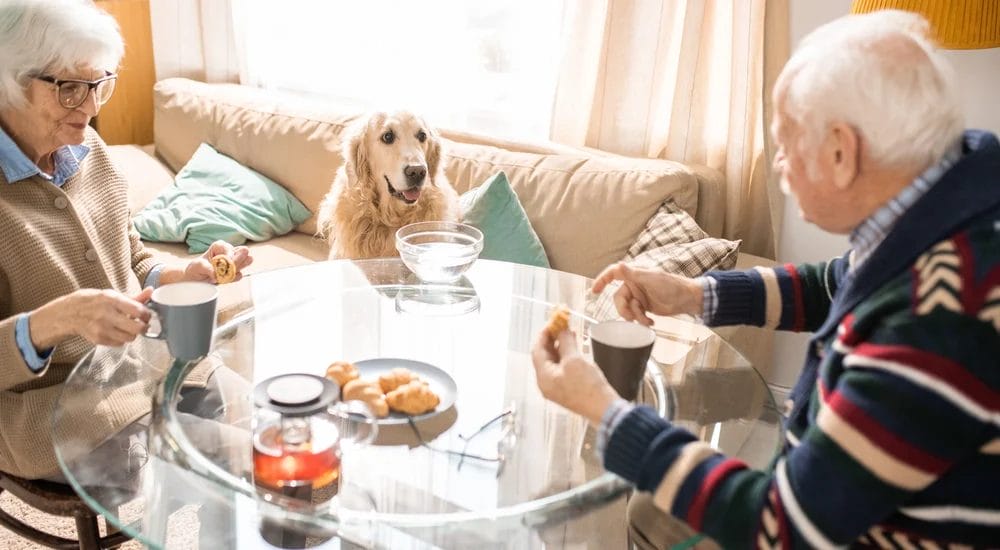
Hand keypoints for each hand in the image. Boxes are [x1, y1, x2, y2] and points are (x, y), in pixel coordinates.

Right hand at [31, 287, 153, 347]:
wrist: (68, 313)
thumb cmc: (93, 301)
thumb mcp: (111, 295)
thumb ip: (133, 297)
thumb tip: (151, 291)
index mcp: (111, 300)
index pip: (138, 311)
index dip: (147, 315)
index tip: (146, 315)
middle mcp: (106, 314)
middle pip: (137, 328)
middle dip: (143, 327)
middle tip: (142, 324)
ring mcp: (101, 329)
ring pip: (130, 338)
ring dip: (133, 334)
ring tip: (128, 327)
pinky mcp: (98, 340)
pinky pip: (120, 344)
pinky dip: (122, 339)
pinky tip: (117, 331)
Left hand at [183, 241, 252, 282]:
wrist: (196, 279)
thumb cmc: (196, 269)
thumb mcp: (197, 266)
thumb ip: (206, 268)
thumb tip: (216, 274)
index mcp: (220, 246)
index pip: (230, 248)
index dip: (228, 258)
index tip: (221, 267)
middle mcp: (229, 251)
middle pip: (244, 252)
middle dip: (236, 263)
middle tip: (224, 271)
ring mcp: (235, 262)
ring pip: (246, 262)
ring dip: (233, 271)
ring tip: (221, 275)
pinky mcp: (236, 272)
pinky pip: (240, 275)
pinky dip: (231, 279)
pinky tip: (222, 279)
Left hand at [531, 328, 619, 424]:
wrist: (604, 409)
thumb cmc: (588, 389)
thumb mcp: (574, 360)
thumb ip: (565, 343)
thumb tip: (561, 330)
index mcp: (544, 377)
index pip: (537, 350)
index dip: (543, 334)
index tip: (551, 322)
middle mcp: (547, 383)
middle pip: (544, 356)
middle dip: (552, 339)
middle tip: (560, 325)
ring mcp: (557, 387)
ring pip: (554, 361)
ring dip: (560, 346)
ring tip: (568, 333)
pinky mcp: (568, 388)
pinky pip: (562, 368)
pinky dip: (566, 356)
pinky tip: (574, 347)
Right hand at [590, 262, 702, 325]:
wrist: (687, 299)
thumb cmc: (672, 285)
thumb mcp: (651, 278)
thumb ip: (633, 274)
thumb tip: (618, 265)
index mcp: (634, 274)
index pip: (613, 273)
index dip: (601, 280)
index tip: (594, 291)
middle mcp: (634, 284)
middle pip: (618, 298)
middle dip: (624, 309)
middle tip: (632, 317)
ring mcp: (639, 296)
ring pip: (626, 309)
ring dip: (635, 316)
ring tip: (646, 320)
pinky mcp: (644, 307)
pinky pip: (635, 315)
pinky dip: (641, 320)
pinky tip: (650, 322)